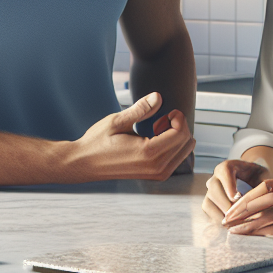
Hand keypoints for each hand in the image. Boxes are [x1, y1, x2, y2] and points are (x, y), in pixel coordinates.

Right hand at [71, 93, 194, 180]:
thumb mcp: (117, 121)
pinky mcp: (154, 176)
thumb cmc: (97, 142)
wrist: (84, 164)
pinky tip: (155, 139)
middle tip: (160, 120)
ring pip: (184, 151)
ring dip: (176, 136)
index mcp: (148, 153)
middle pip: (187, 142)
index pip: (181, 134)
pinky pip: (176, 159)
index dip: (179, 118)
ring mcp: (156, 174)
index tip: (168, 111)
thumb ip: (140, 109)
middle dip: (179, 126)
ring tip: (156, 129)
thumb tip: (158, 96)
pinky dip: (172, 146)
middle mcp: (156, 167)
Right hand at [202, 158, 269, 222]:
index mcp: (228, 167)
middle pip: (213, 189)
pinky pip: (208, 213)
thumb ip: (265, 183)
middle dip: (225, 204)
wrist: (252, 182)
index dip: (229, 185)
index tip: (239, 197)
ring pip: (208, 202)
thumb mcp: (264, 176)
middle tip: (238, 215)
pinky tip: (231, 226)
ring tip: (235, 223)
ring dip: (220, 215)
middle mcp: (216, 178)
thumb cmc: (258, 178)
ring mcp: (210, 191)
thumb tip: (268, 192)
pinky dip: (218, 220)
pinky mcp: (209, 204)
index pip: (224, 171)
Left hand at [221, 175, 272, 236]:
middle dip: (242, 211)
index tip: (231, 209)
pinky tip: (254, 236)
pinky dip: (266, 232)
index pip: (264, 187)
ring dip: (250, 224)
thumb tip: (252, 204)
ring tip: (235, 231)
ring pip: (271, 214)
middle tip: (226, 221)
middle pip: (264, 200)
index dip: (245, 198)